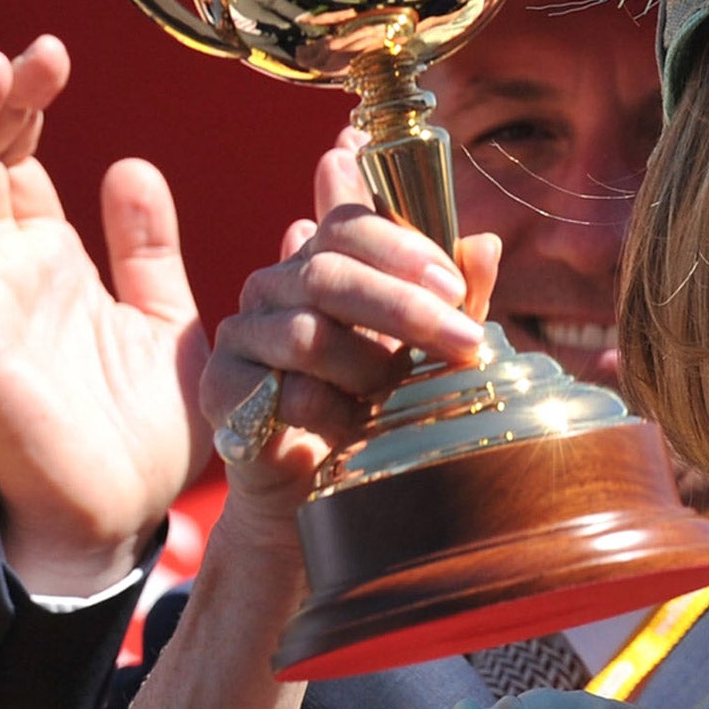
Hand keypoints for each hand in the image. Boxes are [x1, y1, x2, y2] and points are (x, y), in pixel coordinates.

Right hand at [0, 35, 210, 593]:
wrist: (123, 515)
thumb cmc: (142, 431)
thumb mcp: (166, 319)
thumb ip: (147, 249)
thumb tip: (131, 165)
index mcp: (53, 264)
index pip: (23, 165)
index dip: (32, 108)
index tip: (58, 54)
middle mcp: (7, 273)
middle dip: (4, 100)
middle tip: (39, 48)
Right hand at [201, 138, 498, 515]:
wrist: (319, 483)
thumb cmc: (377, 398)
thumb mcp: (430, 344)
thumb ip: (456, 295)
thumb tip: (486, 244)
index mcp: (319, 260)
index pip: (347, 225)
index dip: (403, 249)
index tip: (456, 288)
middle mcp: (272, 287)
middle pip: (328, 275)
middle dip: (405, 308)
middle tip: (464, 341)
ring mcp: (242, 335)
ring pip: (307, 336)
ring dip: (370, 368)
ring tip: (397, 394)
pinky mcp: (222, 388)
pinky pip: (286, 391)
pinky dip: (334, 410)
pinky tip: (356, 426)